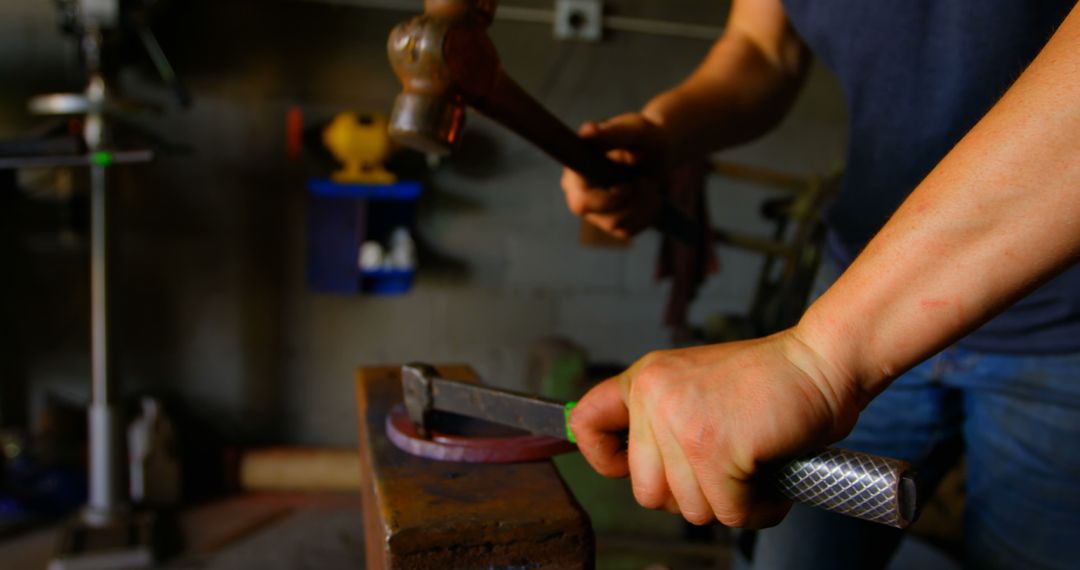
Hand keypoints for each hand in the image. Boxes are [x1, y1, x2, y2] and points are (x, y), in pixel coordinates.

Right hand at [560, 113, 670, 238]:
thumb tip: (589, 131)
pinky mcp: (612, 225)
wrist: (660, 152)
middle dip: (627, 201)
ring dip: (641, 204)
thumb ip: (613, 132)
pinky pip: (628, 229)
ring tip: (651, 183)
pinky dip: (646, 214)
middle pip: (590, 211)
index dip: (604, 196)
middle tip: (647, 182)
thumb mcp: (635, 130)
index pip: (579, 193)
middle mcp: (578, 193)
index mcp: (576, 169)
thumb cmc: (643, 138)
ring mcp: (594, 212)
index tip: (627, 187)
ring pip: (615, 223)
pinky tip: (650, 196)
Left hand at [568, 330, 862, 527]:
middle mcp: (653, 397)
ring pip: (690, 509)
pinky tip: (772, 481)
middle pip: (646, 492)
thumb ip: (661, 421)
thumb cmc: (770, 384)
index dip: (605, 459)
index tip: (632, 469)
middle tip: (726, 471)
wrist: (823, 363)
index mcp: (644, 380)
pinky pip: (729, 513)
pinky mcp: (715, 449)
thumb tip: (640, 476)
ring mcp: (682, 423)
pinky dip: (759, 509)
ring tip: (755, 468)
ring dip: (730, 502)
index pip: (584, 423)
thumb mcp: (695, 386)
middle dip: (691, 495)